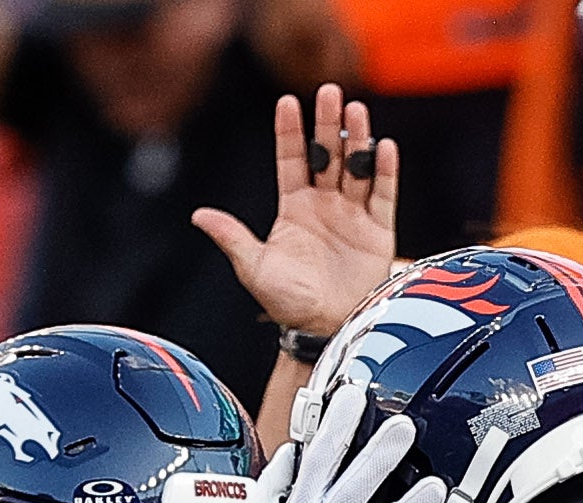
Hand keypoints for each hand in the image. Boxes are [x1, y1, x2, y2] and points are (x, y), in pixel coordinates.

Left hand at [192, 85, 400, 340]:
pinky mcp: (378, 230)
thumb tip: (199, 215)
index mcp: (293, 208)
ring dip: (356, 139)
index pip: (291, 159)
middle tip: (328, 91)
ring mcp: (352, 214)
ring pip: (355, 167)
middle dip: (326, 124)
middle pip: (327, 154)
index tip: (287, 101)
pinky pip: (383, 194)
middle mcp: (324, 204)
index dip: (289, 132)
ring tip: (355, 110)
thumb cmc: (287, 303)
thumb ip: (233, 238)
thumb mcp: (255, 268)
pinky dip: (384, 171)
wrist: (325, 330)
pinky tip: (382, 146)